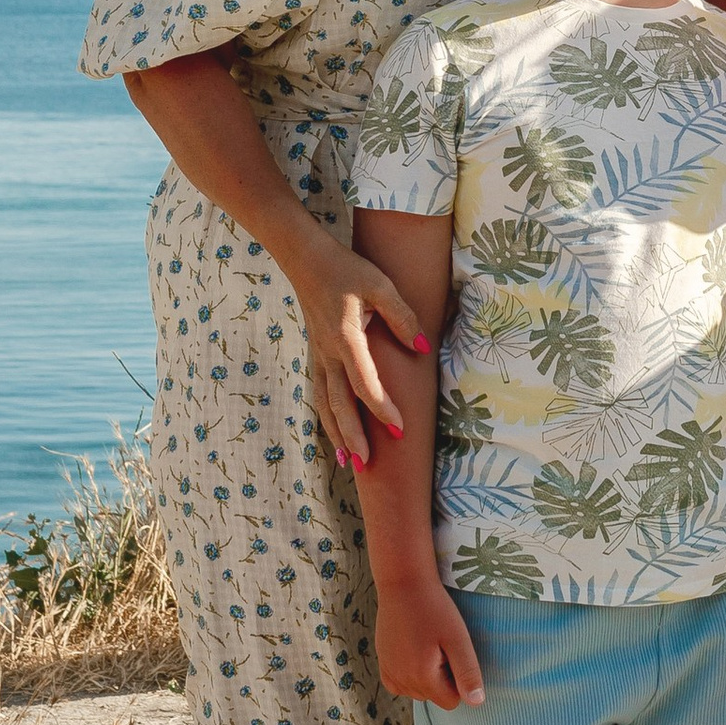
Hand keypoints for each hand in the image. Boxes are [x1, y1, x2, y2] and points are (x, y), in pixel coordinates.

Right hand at [285, 231, 425, 467]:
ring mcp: (318, 356)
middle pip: (339, 404)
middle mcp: (328, 353)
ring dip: (336, 434)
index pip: (364, 383)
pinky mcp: (316, 355)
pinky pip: (320, 393)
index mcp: (345, 338)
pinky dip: (327, 417)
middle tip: (368, 465)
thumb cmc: (347, 268)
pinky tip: (335, 434)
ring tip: (348, 463)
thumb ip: (401, 315)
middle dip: (354, 436)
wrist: (305, 259)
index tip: (399, 430)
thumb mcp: (379, 284)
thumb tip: (420, 347)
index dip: (382, 409)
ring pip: (325, 403)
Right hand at [376, 576, 485, 707]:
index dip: (457, 679)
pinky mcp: (382, 665)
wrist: (403, 584)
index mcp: (422, 678)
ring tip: (426, 642)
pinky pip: (402, 683)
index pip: (451, 701)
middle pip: (434, 696)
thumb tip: (476, 702)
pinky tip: (413, 648)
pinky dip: (410, 671)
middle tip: (439, 644)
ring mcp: (389, 673)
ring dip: (426, 674)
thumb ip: (467, 673)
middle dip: (442, 677)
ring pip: (418, 691)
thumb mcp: (458, 639)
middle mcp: (401, 682)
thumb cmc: (435, 608)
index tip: (453, 653)